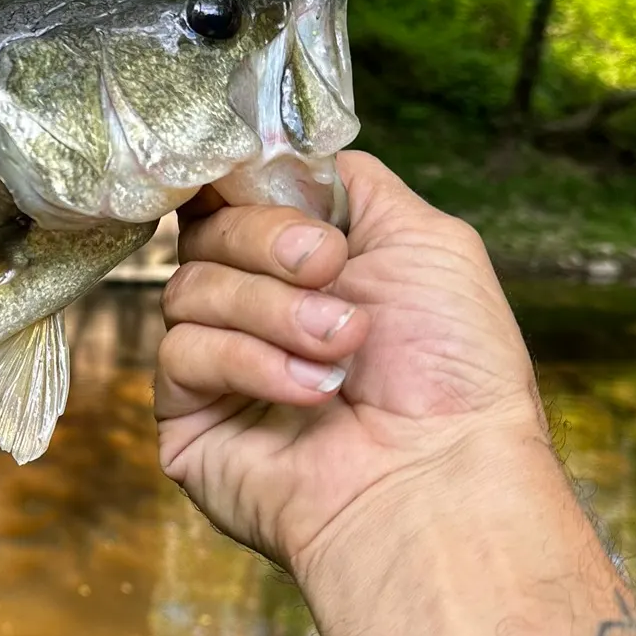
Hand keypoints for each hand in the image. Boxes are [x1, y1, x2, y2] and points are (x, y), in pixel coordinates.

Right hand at [154, 151, 550, 576]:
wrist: (440, 480)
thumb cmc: (454, 373)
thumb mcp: (427, 241)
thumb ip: (350, 183)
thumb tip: (277, 155)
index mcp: (306, 262)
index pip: (234, 193)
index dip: (238, 181)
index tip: (263, 181)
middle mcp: (257, 306)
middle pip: (205, 228)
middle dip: (269, 243)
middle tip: (329, 272)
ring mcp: (219, 362)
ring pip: (186, 287)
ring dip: (272, 311)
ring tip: (340, 349)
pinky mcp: (187, 416)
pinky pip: (180, 352)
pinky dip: (248, 361)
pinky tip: (307, 391)